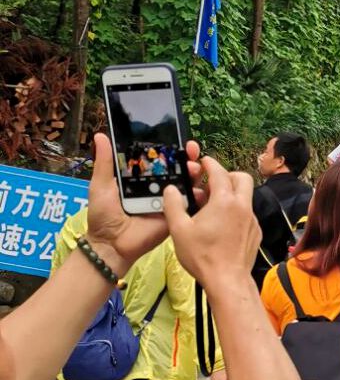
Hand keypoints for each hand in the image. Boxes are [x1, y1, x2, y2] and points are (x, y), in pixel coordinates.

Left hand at [85, 133, 202, 272]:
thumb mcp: (101, 185)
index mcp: (142, 178)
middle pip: (178, 168)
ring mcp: (169, 202)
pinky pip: (190, 205)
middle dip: (188, 157)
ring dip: (195, 173)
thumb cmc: (103, 215)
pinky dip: (198, 196)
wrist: (110, 244)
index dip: (171, 148)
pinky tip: (200, 189)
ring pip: (187, 183)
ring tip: (194, 168)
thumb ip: (105, 162)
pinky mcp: (176, 215)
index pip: (160, 159)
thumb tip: (100, 135)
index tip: (178, 139)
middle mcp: (158, 187)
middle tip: (191, 150)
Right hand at [161, 155, 259, 287]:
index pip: (219, 172)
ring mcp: (252, 219)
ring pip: (245, 197)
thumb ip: (173, 205)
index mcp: (225, 201)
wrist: (227, 280)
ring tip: (212, 206)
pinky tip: (222, 224)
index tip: (204, 161)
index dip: (210, 164)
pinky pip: (247, 213)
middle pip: (242, 178)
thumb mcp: (179, 229)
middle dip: (228, 174)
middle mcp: (243, 206)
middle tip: (212, 181)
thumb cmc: (202, 255)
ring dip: (231, 194)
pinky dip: (236, 211)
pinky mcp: (256, 232)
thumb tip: (171, 189)